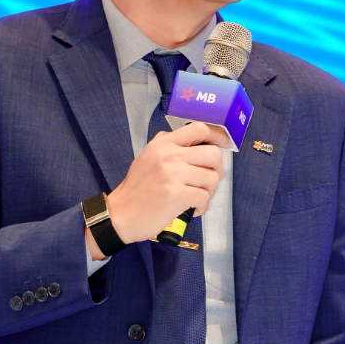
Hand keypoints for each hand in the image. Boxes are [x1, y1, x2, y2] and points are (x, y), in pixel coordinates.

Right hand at [104, 121, 230, 246]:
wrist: (120, 214)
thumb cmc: (137, 190)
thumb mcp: (147, 157)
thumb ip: (169, 146)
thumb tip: (197, 142)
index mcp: (162, 144)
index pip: (198, 129)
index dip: (217, 136)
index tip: (224, 144)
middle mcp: (168, 155)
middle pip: (213, 154)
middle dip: (217, 170)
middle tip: (208, 181)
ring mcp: (173, 174)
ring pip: (212, 178)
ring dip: (209, 192)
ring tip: (197, 198)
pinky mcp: (177, 194)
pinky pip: (204, 197)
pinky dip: (202, 206)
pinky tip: (192, 210)